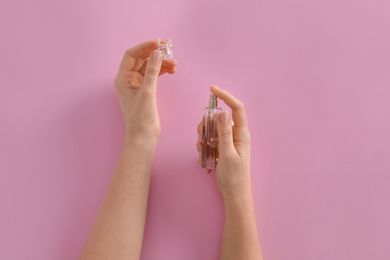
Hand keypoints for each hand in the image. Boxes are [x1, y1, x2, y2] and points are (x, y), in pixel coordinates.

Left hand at [114, 39, 176, 143]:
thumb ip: (153, 71)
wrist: (144, 136)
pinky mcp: (146, 90)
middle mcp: (128, 79)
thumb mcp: (148, 92)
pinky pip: (154, 75)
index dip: (145, 47)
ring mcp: (137, 84)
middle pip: (141, 58)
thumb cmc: (141, 118)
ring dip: (162, 62)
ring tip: (175, 64)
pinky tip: (172, 70)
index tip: (159, 43)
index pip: (132, 55)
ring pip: (150, 66)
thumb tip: (157, 53)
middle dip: (155, 52)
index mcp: (123, 78)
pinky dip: (163, 71)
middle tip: (169, 47)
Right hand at [197, 85, 251, 199]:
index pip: (236, 108)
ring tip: (203, 152)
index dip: (226, 96)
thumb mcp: (227, 154)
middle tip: (202, 137)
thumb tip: (222, 112)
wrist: (234, 195)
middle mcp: (236, 135)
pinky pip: (210, 141)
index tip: (213, 89)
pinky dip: (204, 147)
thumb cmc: (234, 177)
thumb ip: (224, 132)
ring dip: (204, 138)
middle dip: (207, 125)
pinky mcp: (222, 149)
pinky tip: (205, 160)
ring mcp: (229, 142)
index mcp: (242, 134)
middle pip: (219, 118)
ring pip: (212, 129)